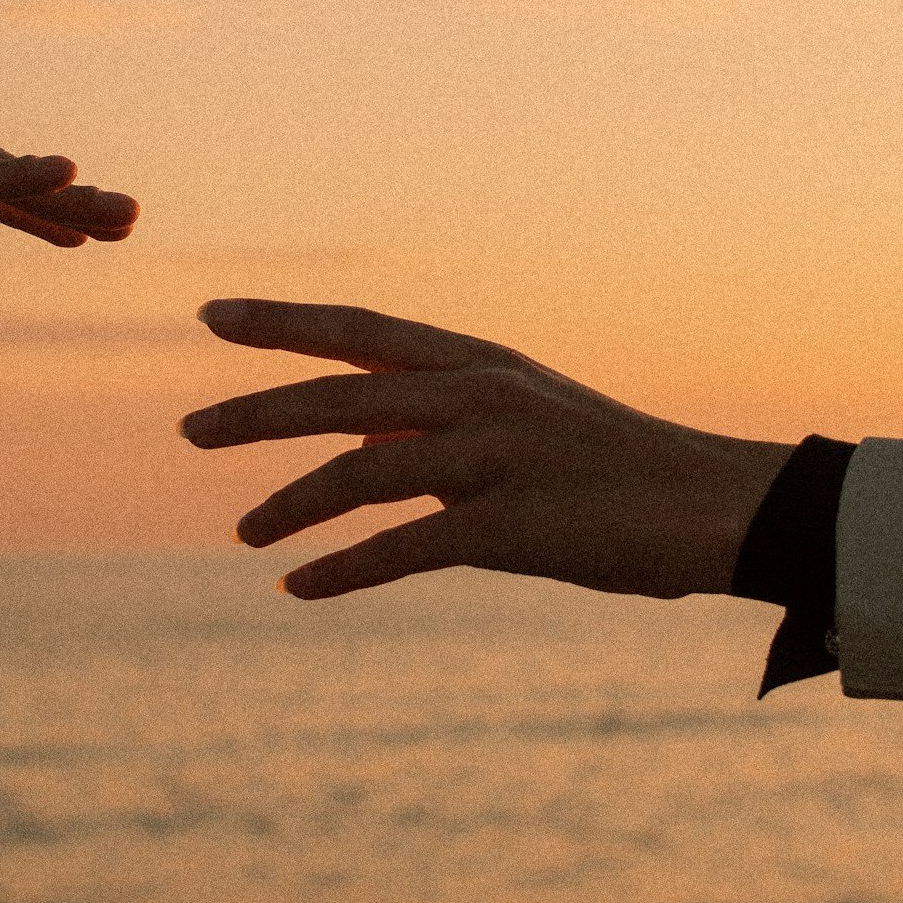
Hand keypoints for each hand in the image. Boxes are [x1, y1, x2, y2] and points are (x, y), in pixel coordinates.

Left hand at [182, 299, 790, 599]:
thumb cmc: (611, 470)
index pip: (359, 332)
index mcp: (480, 362)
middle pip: (339, 397)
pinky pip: (402, 549)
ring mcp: (494, 458)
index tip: (211, 314)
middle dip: (256, 413)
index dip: (282, 323)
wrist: (714, 506)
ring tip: (243, 533)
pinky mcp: (510, 526)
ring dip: (291, 506)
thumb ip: (433, 423)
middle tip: (188, 432)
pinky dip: (342, 570)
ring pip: (360, 473)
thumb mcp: (520, 420)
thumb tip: (351, 437)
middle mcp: (479, 396)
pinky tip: (298, 588)